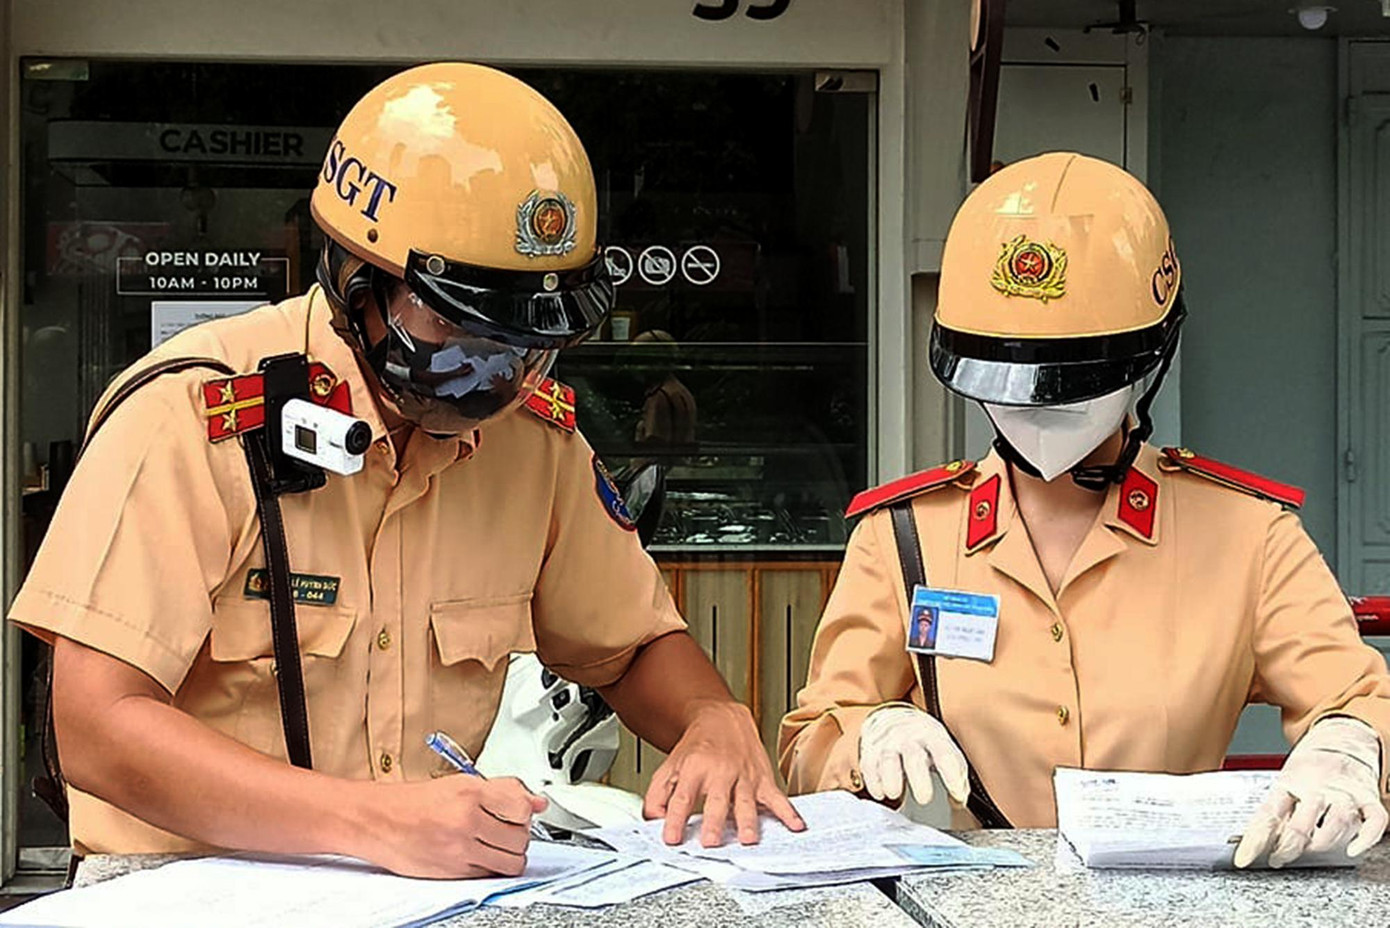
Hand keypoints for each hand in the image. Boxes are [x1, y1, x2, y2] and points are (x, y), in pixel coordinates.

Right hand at [356, 775, 547, 878]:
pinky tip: (480, 854)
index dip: (524, 812)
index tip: (518, 812)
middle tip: (506, 828)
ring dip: (510, 855)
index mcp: (470, 793)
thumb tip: (537, 801)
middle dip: (519, 834)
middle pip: (520, 837)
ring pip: (511, 862)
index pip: (522, 808)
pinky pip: (490, 874)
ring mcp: (460, 849)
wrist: (378, 821)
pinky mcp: (453, 872)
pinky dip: (492, 867)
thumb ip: (504, 790)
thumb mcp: (461, 783)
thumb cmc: (415, 802)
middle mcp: (466, 821)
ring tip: (497, 844)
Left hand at [643, 700, 804, 846]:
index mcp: (694, 769)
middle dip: (715, 822)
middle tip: (712, 842)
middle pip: (717, 800)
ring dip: (747, 821)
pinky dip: (788, 812)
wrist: (723, 718)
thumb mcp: (670, 766)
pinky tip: (795, 825)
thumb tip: (652, 821)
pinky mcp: (762, 779)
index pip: (682, 797)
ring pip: (746, 801)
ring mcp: (743, 776)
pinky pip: (776, 797)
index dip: (675, 819)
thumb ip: (658, 795)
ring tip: (747, 839)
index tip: (671, 838)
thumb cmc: (697, 747)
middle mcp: (720, 772)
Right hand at [859, 705, 969, 806]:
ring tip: (894, 794)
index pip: (945, 755)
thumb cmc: (922, 739)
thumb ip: (956, 774)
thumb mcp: (944, 747)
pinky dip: (873, 781)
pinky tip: (880, 792)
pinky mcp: (870, 749)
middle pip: (914, 757)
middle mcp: (909, 736)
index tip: (957, 795)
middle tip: (924, 798)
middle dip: (919, 779)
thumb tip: (959, 799)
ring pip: (888, 760)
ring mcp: (887, 742)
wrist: (892, 715)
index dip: (952, 776)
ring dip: (891, 780)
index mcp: (933, 736)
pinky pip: (869, 765)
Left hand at [1234, 717, 1387, 868]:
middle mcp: (1318, 788)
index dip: (1254, 840)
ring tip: (1309, 850)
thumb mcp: (1285, 782)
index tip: (1243, 859)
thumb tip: (1253, 842)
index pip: (1267, 815)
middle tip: (1278, 858)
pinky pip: (1373, 820)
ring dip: (1321, 842)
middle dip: (1288, 846)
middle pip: (1302, 822)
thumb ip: (1276, 812)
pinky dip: (1365, 837)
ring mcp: (1345, 793)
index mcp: (1289, 783)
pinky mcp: (1369, 798)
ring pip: (1336, 822)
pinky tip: (1351, 849)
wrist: (1341, 738)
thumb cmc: (1310, 768)